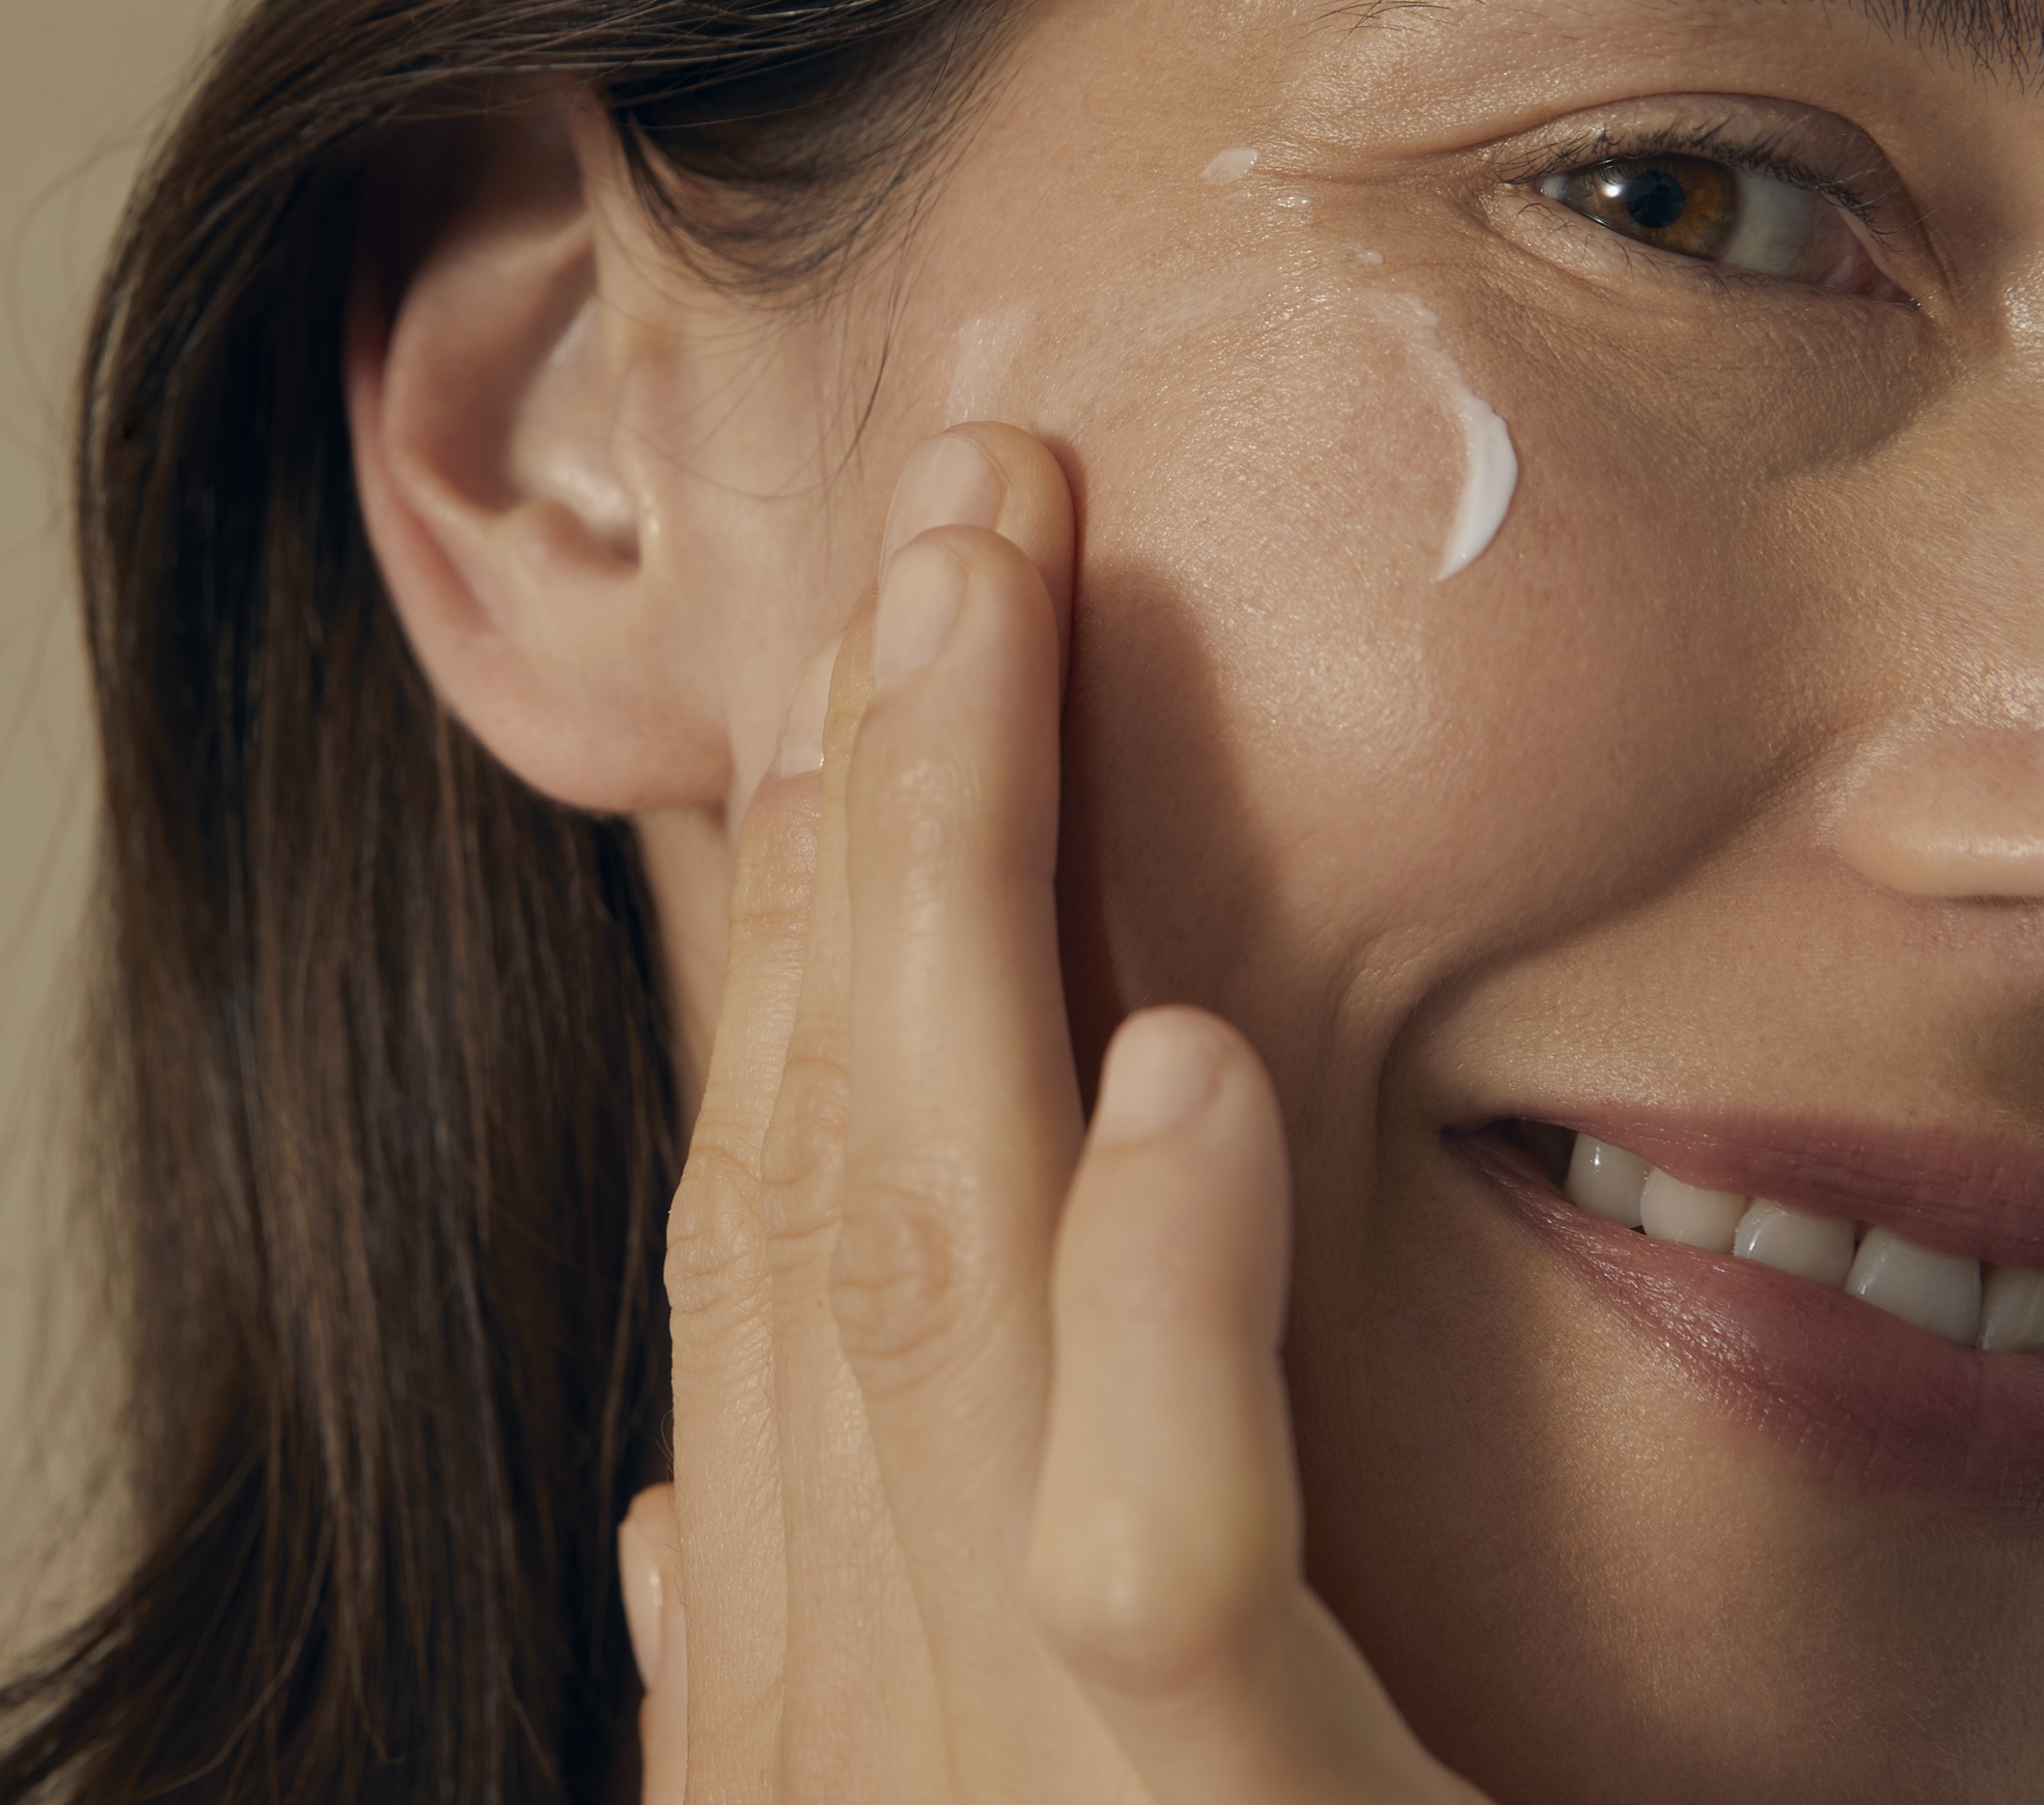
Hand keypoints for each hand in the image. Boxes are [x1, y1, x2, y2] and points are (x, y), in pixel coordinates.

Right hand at [617, 424, 1488, 1802]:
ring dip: (967, 912)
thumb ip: (815, 1652)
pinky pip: (1152, 1543)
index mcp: (812, 1619)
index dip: (805, 913)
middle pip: (838, 1140)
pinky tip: (1191, 1070)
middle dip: (880, 805)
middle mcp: (847, 1643)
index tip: (860, 673)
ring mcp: (989, 1736)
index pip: (786, 1193)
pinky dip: (1155, 1295)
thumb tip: (695, 1504)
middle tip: (941, 518)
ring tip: (995, 613)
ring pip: (943, 1255)